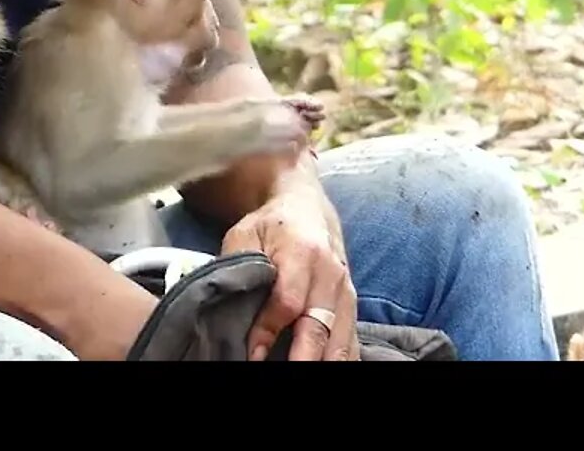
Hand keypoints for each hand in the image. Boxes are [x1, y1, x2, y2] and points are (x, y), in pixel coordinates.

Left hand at [221, 188, 359, 360]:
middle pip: (318, 328)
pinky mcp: (353, 306)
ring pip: (341, 341)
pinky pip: (351, 343)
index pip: (287, 302)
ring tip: (300, 374)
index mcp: (302, 251)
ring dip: (323, 363)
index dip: (267, 331)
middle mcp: (331, 274)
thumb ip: (238, 271)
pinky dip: (339, 360)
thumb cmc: (270, 226)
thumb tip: (230, 313)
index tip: (251, 355)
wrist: (307, 209)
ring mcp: (347, 292)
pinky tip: (323, 366)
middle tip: (285, 375)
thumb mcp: (244, 236)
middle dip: (302, 358)